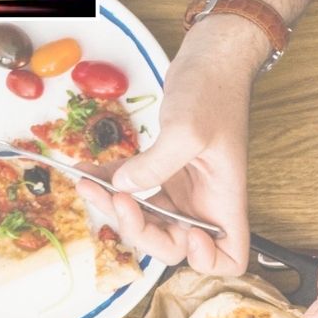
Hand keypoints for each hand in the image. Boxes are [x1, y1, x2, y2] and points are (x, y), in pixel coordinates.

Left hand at [81, 20, 257, 275]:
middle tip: (116, 199)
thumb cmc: (214, 92)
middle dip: (140, 230)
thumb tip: (123, 188)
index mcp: (224, 199)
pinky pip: (135, 191)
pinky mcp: (165, 171)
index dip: (204, 259)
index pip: (229, 256)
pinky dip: (110, 184)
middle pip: (174, 244)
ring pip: (148, 220)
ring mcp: (183, 188)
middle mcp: (205, 201)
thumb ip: (155, 164)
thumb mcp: (186, 130)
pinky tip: (88, 170)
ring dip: (116, 209)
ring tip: (88, 184)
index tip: (182, 232)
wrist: (211, 59)